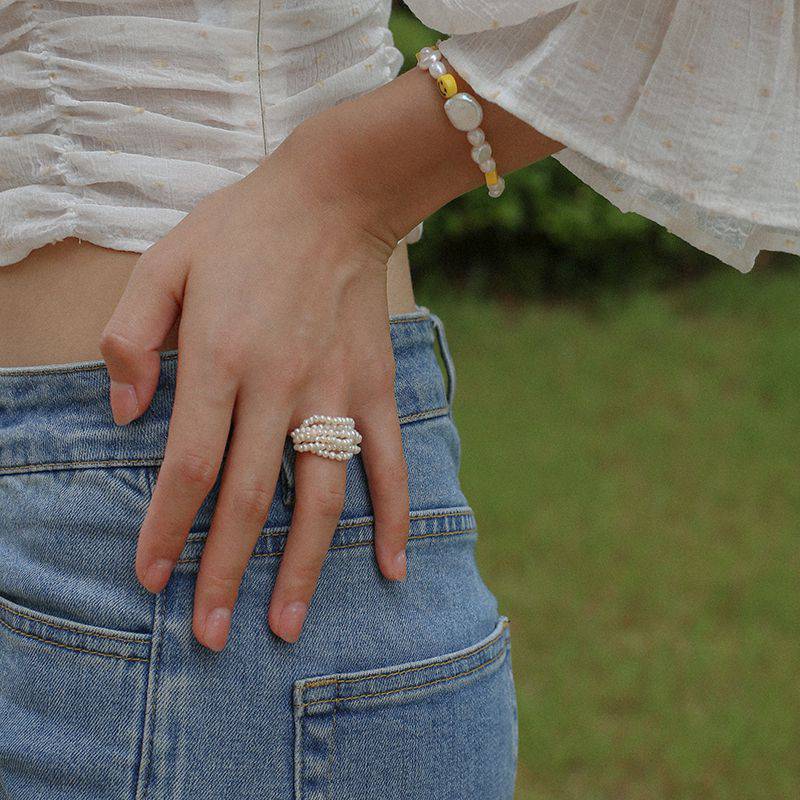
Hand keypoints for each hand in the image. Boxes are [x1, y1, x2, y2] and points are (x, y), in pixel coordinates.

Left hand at [100, 126, 409, 650]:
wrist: (334, 199)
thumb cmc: (242, 229)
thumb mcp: (164, 262)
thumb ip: (131, 337)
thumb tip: (126, 416)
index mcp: (221, 359)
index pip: (190, 466)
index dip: (167, 528)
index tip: (151, 577)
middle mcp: (279, 387)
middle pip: (251, 499)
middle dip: (226, 571)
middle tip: (211, 633)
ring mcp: (334, 393)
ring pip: (321, 497)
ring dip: (304, 567)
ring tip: (285, 625)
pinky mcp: (373, 389)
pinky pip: (389, 463)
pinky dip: (392, 517)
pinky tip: (391, 567)